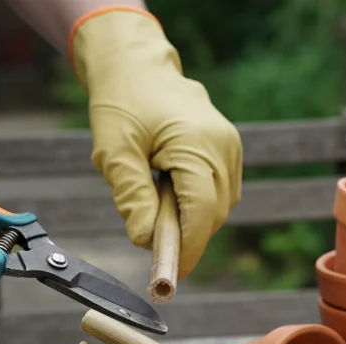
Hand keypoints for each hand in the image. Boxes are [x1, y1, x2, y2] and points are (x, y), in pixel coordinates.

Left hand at [71, 7, 241, 277]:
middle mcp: (224, 147)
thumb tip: (146, 240)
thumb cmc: (122, 102)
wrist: (137, 64)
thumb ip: (131, 198)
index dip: (187, 249)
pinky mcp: (228, 150)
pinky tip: (169, 193)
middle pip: (214, 215)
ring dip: (190, 219)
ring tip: (155, 204)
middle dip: (186, 238)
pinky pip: (219, 192)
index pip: (202, 213)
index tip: (169, 277)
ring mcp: (231, 147)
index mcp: (198, 145)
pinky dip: (196, 204)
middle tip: (154, 249)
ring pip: (219, 206)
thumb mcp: (114, 152)